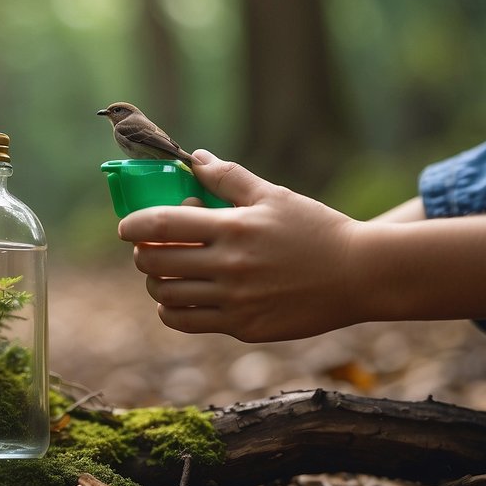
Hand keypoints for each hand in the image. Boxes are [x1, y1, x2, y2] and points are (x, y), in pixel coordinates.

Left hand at [118, 150, 362, 340]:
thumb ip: (229, 178)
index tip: (126, 227)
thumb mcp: (273, 196)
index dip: (134, 225)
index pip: (161, 226)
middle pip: (156, 264)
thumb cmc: (316, 230)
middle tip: (148, 250)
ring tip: (164, 274)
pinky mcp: (244, 327)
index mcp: (233, 229)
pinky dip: (172, 312)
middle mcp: (229, 267)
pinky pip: (187, 323)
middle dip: (143, 255)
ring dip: (156, 284)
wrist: (359, 276)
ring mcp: (235, 301)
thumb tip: (196, 158)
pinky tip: (179, 300)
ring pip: (167, 297)